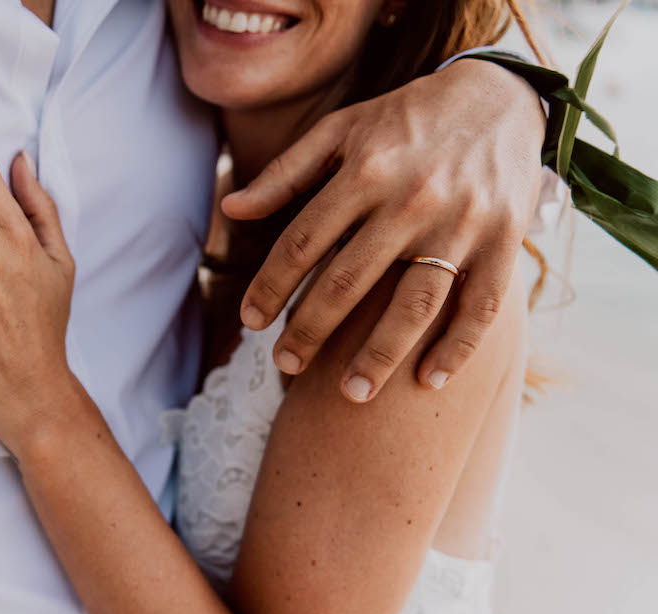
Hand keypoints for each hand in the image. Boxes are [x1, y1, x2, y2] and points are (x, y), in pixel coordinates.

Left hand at [222, 58, 544, 401]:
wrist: (498, 97)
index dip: (271, 286)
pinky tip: (428, 382)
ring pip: (415, 303)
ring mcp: (462, 223)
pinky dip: (458, 347)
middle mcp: (411, 200)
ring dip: (380, 354)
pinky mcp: (505, 240)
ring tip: (350, 394)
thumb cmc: (403, 120)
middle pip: (348, 281)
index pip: (302, 242)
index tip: (249, 322)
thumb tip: (231, 209)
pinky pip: (481, 305)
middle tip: (285, 366)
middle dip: (311, 330)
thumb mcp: (340, 131)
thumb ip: (285, 173)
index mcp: (365, 172)